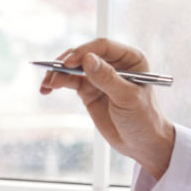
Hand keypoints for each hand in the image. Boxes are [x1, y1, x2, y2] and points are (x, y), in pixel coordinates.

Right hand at [38, 39, 175, 177]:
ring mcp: (99, 76)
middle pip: (84, 54)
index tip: (70, 62)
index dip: (84, 51)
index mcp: (130, 59)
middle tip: (54, 73)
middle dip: (66, 62)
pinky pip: (69, 81)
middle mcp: (114, 63)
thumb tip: (87, 59)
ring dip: (58, 73)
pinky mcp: (88, 89)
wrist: (141, 144)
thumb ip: (107, 78)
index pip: (103, 46)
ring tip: (47, 85)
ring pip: (73, 67)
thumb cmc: (144, 118)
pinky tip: (46, 89)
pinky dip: (57, 83)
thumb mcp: (127, 98)